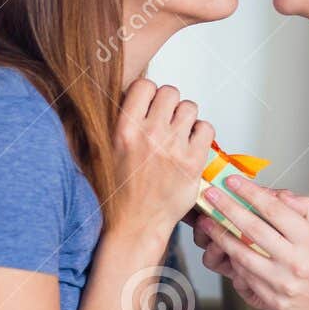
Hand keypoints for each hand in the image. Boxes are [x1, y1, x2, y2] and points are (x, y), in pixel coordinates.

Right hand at [109, 79, 213, 238]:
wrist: (135, 223)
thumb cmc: (120, 191)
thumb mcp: (102, 152)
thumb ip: (114, 122)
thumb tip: (127, 94)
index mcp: (124, 130)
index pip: (144, 85)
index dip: (148, 93)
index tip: (148, 104)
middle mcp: (150, 135)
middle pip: (170, 92)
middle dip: (168, 103)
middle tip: (165, 119)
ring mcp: (174, 148)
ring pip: (190, 107)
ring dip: (185, 117)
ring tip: (177, 132)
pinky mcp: (193, 162)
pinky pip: (206, 128)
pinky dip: (201, 132)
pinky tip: (190, 143)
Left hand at [196, 175, 308, 309]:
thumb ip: (305, 209)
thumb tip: (277, 194)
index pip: (274, 210)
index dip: (250, 193)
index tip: (233, 181)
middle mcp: (295, 262)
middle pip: (252, 230)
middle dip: (227, 209)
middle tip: (210, 195)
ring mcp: (282, 284)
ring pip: (242, 255)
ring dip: (221, 237)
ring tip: (208, 223)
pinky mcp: (273, 301)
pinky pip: (246, 278)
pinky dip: (233, 262)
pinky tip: (226, 250)